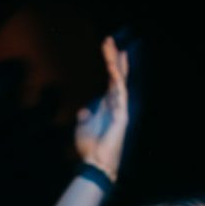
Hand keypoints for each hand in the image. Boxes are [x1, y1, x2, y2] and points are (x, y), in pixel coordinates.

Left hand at [73, 36, 132, 180]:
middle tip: (111, 41)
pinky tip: (113, 66)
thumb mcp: (83, 128)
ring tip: (111, 46)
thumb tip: (84, 110)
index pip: (111, 82)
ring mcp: (120, 109)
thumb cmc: (90, 149)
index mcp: (108, 108)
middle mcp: (116, 106)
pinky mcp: (122, 114)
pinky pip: (119, 92)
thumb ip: (85, 118)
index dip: (111, 66)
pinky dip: (116, 78)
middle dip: (114, 59)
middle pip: (116, 77)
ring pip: (118, 81)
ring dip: (114, 63)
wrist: (95, 164)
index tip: (108, 49)